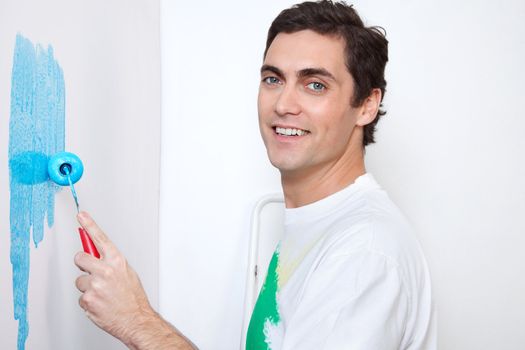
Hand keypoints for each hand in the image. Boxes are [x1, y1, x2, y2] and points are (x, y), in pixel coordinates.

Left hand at [74, 211, 153, 344]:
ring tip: (103, 294)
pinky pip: (81, 297)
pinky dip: (89, 301)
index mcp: (117, 261)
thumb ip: (112, 262)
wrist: (135, 319)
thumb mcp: (127, 273)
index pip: (100, 238)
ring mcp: (95, 285)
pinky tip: (101, 303)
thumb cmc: (133, 298)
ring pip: (79, 281)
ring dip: (88, 287)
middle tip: (91, 272)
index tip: (81, 216)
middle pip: (80, 258)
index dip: (89, 225)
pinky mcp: (87, 299)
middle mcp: (105, 270)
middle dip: (83, 264)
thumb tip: (98, 255)